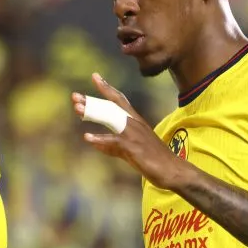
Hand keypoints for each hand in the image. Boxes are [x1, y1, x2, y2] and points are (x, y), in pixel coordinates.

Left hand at [73, 73, 186, 188]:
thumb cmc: (153, 161)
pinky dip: (100, 139)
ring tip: (77, 109)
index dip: (107, 88)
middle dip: (92, 101)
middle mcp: (134, 124)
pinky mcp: (133, 148)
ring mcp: (134, 135)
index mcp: (136, 122)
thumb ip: (112, 145)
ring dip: (93, 113)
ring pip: (110, 119)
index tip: (95, 76)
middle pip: (110, 107)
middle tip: (74, 96)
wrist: (173, 170)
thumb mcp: (130, 150)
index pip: (119, 100)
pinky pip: (114, 141)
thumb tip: (94, 142)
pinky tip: (87, 138)